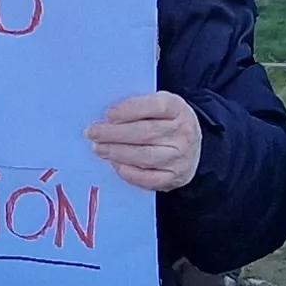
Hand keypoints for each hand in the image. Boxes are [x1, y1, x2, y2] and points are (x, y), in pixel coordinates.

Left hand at [88, 92, 204, 191]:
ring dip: (117, 152)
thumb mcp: (158, 107)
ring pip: (145, 156)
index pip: (155, 107)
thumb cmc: (165, 123)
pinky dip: (128, 172)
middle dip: (114, 133)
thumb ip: (137, 107)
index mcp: (177, 109)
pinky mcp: (174, 177)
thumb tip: (107, 116)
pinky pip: (148, 178)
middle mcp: (183, 133)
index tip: (109, 114)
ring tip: (98, 149)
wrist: (192, 148)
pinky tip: (115, 164)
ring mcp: (180, 157)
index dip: (130, 110)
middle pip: (146, 133)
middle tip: (93, 133)